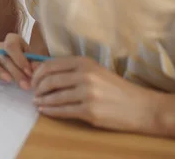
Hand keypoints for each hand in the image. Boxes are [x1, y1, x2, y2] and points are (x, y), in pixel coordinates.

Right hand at [0, 33, 40, 89]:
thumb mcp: (33, 64)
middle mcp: (0, 45)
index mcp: (13, 40)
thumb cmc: (27, 67)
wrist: (19, 73)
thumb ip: (35, 65)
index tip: (29, 73)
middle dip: (15, 71)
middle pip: (2, 54)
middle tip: (25, 85)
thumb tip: (35, 68)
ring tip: (8, 81)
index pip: (11, 44)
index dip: (20, 58)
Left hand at [31, 56, 159, 131]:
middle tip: (33, 92)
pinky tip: (44, 110)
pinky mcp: (90, 111)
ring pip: (54, 97)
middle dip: (37, 87)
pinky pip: (63, 111)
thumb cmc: (116, 88)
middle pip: (50, 80)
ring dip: (42, 100)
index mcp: (84, 63)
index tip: (33, 79)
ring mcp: (87, 94)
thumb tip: (42, 69)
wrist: (141, 107)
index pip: (51, 65)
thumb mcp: (95, 71)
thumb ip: (71, 69)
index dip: (37, 73)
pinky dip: (50, 111)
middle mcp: (85, 76)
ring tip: (37, 102)